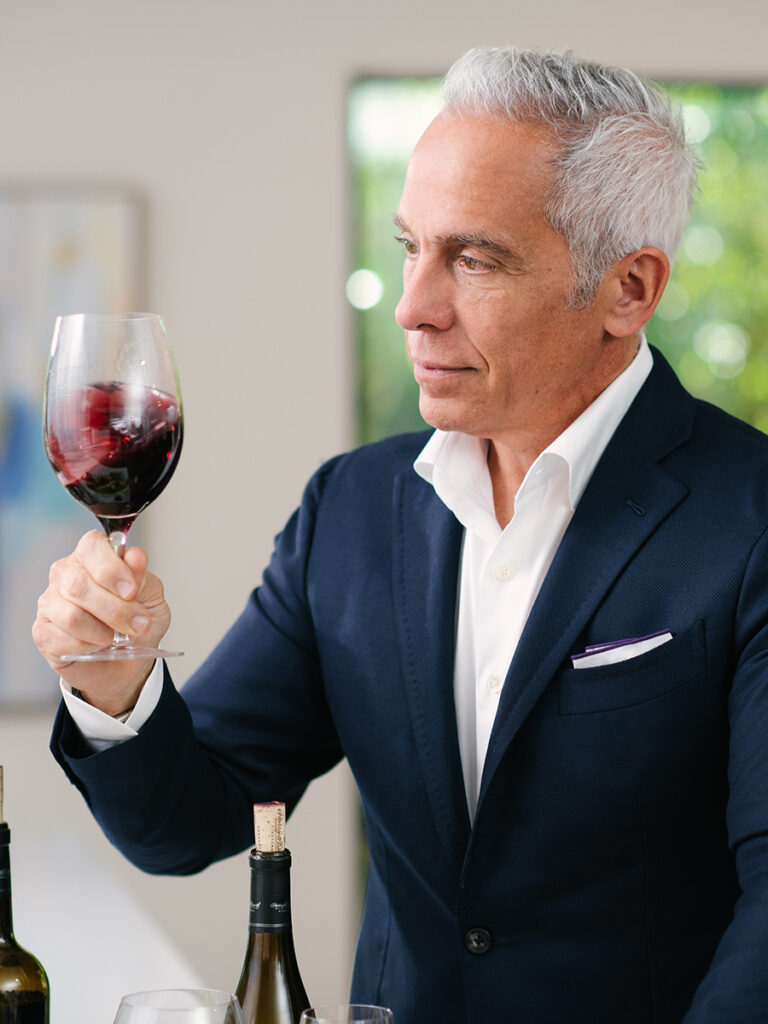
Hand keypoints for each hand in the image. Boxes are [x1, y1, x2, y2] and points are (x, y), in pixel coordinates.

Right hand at [32, 530, 171, 714]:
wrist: (128, 661)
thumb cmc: (136, 623)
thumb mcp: (151, 598)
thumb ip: (142, 577)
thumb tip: (134, 557)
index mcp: (93, 557)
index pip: (91, 546)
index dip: (112, 569)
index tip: (131, 591)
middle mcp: (66, 574)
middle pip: (79, 584)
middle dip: (115, 609)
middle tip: (138, 624)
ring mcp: (50, 603)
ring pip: (71, 615)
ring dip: (103, 632)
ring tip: (118, 638)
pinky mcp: (43, 632)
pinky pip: (62, 639)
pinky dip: (88, 647)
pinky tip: (97, 646)